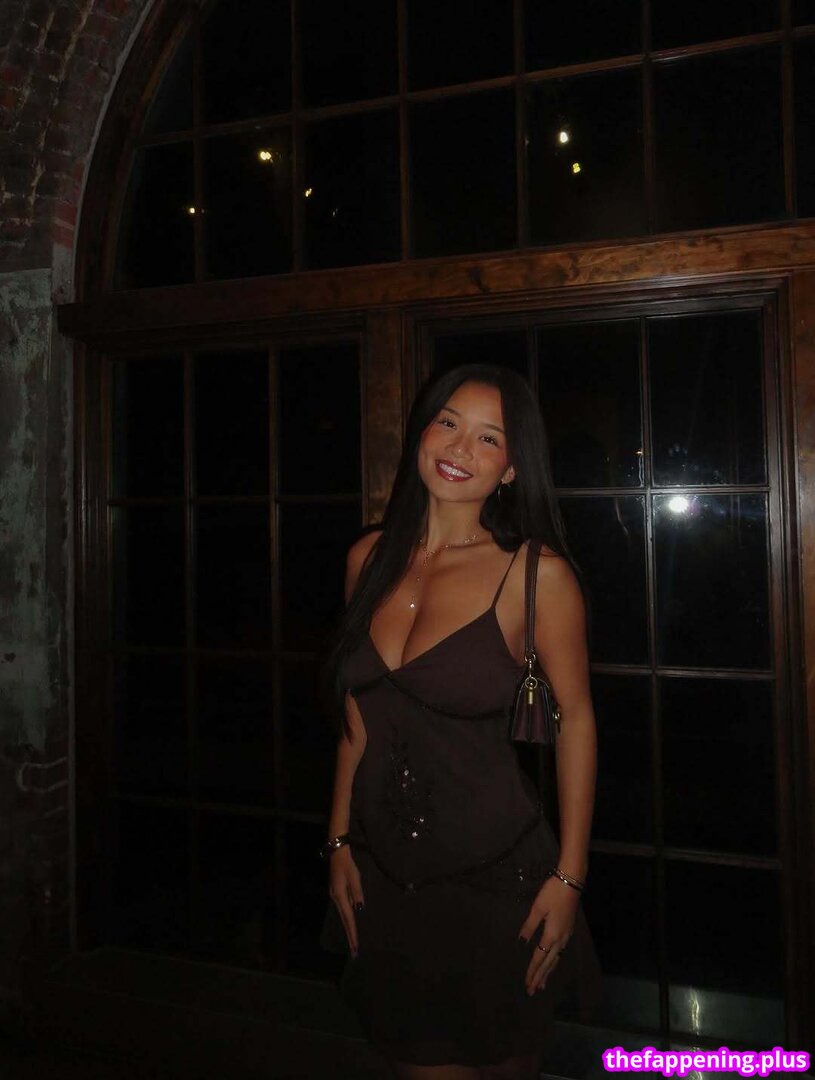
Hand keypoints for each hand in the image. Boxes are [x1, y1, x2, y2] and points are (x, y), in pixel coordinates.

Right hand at [328, 845, 364, 957]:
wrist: (336, 854)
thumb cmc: (347, 865)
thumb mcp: (355, 877)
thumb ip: (357, 893)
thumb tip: (359, 908)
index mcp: (340, 897)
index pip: (349, 919)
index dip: (353, 933)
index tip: (356, 945)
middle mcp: (336, 899)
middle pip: (344, 921)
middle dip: (350, 936)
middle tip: (354, 952)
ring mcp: (335, 897)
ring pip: (343, 916)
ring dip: (349, 929)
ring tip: (353, 942)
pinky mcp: (336, 893)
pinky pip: (343, 910)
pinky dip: (347, 920)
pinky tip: (350, 924)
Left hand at [518, 874, 579, 995]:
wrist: (571, 882)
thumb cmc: (552, 893)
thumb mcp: (537, 908)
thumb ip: (529, 926)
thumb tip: (522, 942)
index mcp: (551, 935)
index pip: (539, 958)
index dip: (532, 971)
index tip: (526, 983)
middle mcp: (561, 939)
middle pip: (549, 963)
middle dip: (540, 977)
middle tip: (532, 991)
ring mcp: (566, 935)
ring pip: (556, 959)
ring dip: (548, 972)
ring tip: (542, 983)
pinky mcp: (568, 930)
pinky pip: (560, 952)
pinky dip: (554, 962)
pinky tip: (552, 962)